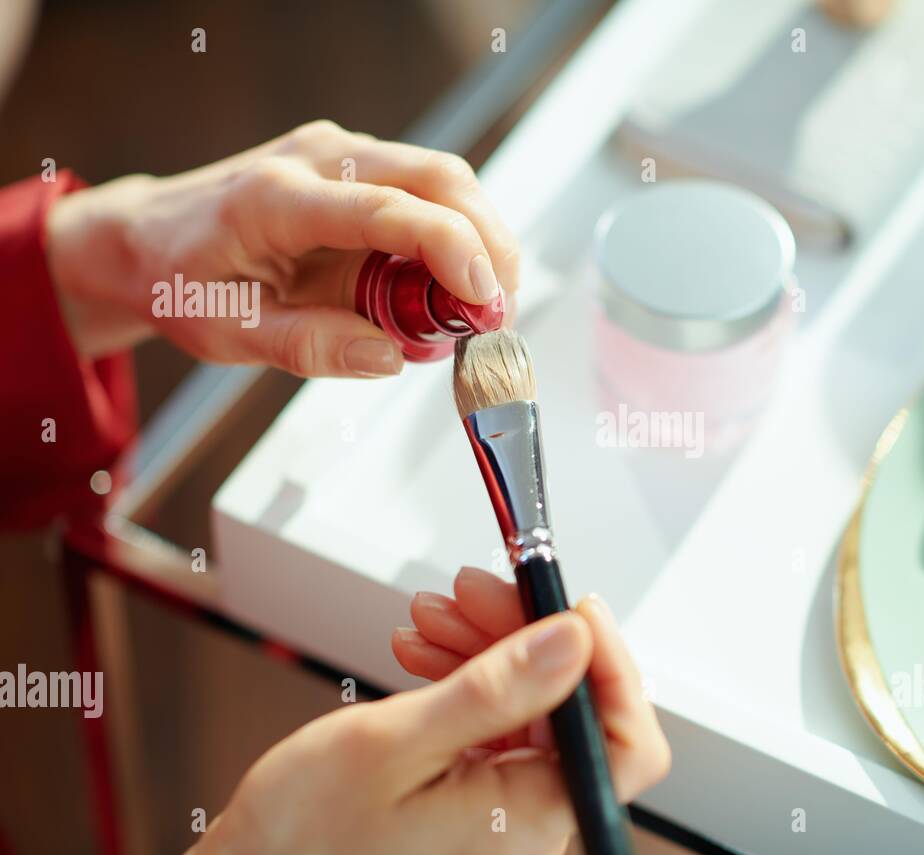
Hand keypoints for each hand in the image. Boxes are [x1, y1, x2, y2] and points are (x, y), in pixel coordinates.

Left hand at [45, 120, 518, 376]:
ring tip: (480, 306)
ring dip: (481, 237)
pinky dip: (457, 231)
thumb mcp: (227, 333)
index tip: (486, 300)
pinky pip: (426, 188)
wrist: (145, 237)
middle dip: (489, 242)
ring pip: (442, 176)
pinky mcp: (355, 164)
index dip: (451, 250)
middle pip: (435, 177)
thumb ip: (307, 346)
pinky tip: (452, 283)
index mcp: (276, 199)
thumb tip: (387, 356)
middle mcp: (315, 159)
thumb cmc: (180, 282)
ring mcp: (338, 153)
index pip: (388, 210)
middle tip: (500, 311)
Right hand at [391, 567, 671, 854]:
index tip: (573, 608)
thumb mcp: (394, 743)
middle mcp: (528, 826)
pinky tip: (430, 653)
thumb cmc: (304, 838)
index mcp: (525, 822)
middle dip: (524, 635)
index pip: (626, 746)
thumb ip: (493, 690)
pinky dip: (467, 681)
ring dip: (488, 648)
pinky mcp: (478, 802)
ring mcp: (504, 816)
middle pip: (569, 708)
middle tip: (473, 591)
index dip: (614, 666)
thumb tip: (573, 642)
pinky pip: (496, 728)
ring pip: (530, 709)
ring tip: (436, 617)